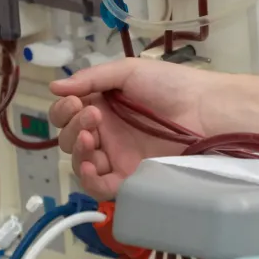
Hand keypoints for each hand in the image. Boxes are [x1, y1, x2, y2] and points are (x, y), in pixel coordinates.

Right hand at [49, 58, 220, 199]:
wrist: (204, 108)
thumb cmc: (170, 84)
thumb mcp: (129, 71)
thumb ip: (92, 78)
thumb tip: (54, 86)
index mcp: (104, 106)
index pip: (68, 115)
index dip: (63, 111)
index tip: (74, 102)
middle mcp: (108, 133)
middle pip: (71, 139)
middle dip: (72, 127)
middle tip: (93, 115)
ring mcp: (119, 156)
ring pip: (81, 164)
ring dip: (77, 151)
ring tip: (91, 137)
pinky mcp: (131, 176)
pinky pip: (101, 187)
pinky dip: (89, 180)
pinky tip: (92, 165)